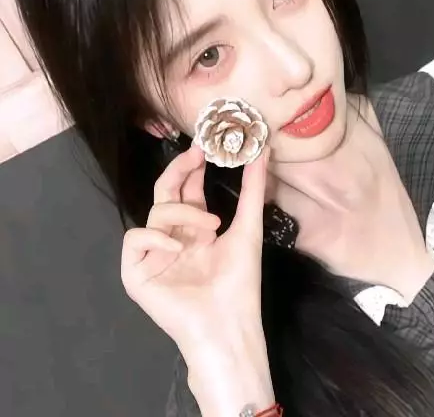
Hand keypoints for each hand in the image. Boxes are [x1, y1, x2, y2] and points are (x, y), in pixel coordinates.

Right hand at [121, 144, 273, 414]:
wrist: (228, 324)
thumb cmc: (239, 281)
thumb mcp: (248, 228)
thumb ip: (253, 190)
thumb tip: (263, 152)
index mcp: (194, 230)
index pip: (187, 191)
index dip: (192, 168)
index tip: (204, 146)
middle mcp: (172, 237)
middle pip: (165, 194)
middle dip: (178, 171)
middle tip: (195, 154)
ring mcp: (153, 254)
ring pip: (155, 213)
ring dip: (183, 213)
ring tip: (211, 226)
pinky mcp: (136, 272)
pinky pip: (134, 240)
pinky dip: (154, 237)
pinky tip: (176, 246)